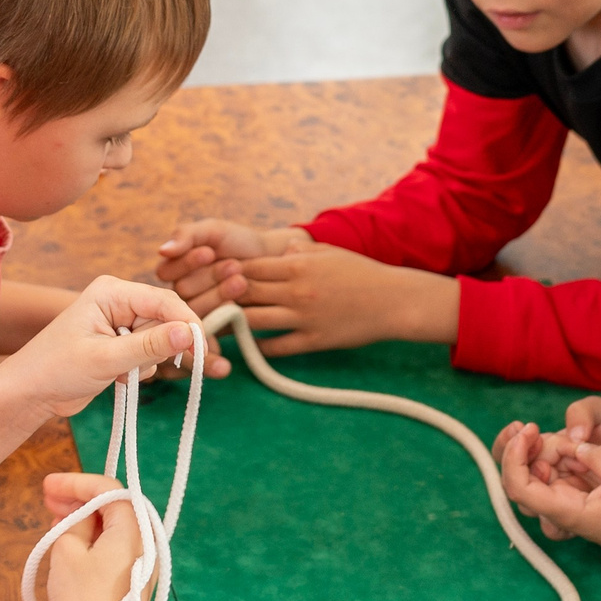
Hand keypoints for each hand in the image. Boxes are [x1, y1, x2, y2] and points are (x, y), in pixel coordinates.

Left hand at [0, 276, 213, 416]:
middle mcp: (119, 301)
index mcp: (112, 291)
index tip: (199, 350)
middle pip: (166, 319)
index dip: (186, 324)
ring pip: (160, 340)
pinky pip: (149, 354)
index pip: (164, 301)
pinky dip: (139, 370)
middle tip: (148, 368)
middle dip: (161, 347)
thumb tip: (188, 333)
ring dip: (147, 362)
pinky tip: (117, 378)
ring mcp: (120, 323)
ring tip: (119, 373)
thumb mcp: (105, 359)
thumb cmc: (56, 370)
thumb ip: (149, 346)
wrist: (31, 394)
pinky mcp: (120, 344)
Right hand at [42, 477, 143, 600]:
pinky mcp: (135, 580)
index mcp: (134, 529)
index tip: (46, 486)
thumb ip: (74, 521)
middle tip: (47, 498)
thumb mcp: (67, 550)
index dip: (75, 482)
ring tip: (55, 516)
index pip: (107, 489)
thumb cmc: (82, 599)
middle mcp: (147, 542)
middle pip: (114, 506)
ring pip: (114, 527)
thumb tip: (80, 515)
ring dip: (85, 518)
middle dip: (79, 498)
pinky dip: (94, 537)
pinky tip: (71, 538)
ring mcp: (144, 563)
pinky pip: (115, 546)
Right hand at [155, 219, 313, 314]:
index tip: (209, 252)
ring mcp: (195, 311)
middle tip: (234, 265)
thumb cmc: (238, 242)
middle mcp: (181, 292)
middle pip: (182, 290)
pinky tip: (237, 306)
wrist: (270, 260)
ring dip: (220, 293)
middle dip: (210, 276)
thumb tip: (162, 251)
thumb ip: (186, 235)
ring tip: (242, 280)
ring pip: (195, 308)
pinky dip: (223, 314)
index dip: (187, 263)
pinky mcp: (212, 327)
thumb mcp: (212, 231)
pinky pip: (209, 328)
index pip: (166, 271)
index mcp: (174, 269)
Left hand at [230, 243, 460, 356]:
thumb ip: (300, 253)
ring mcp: (303, 318)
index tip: (216, 277)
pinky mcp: (313, 341)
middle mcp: (296, 291)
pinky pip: (277, 347)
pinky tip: (250, 346)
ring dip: (235, 323)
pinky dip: (259, 347)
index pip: (249, 267)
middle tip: (207, 303)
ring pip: (254, 321)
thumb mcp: (328, 254)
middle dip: (224, 297)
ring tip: (221, 326)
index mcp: (298, 266)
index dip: (228, 272)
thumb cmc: (361, 273)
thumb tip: (279, 253)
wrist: (393, 300)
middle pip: (245, 293)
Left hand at [494, 424, 600, 558]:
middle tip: (536, 429)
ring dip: (535, 452)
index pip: (519, 487)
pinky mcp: (564, 497)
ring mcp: (557, 504)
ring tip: (561, 441)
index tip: (529, 432)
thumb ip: (598, 457)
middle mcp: (554, 510)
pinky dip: (545, 456)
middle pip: (516, 480)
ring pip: (527, 476)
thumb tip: (575, 444)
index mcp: (565, 510)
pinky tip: (563, 447)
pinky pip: (542, 476)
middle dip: (520, 449)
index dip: (514, 458)